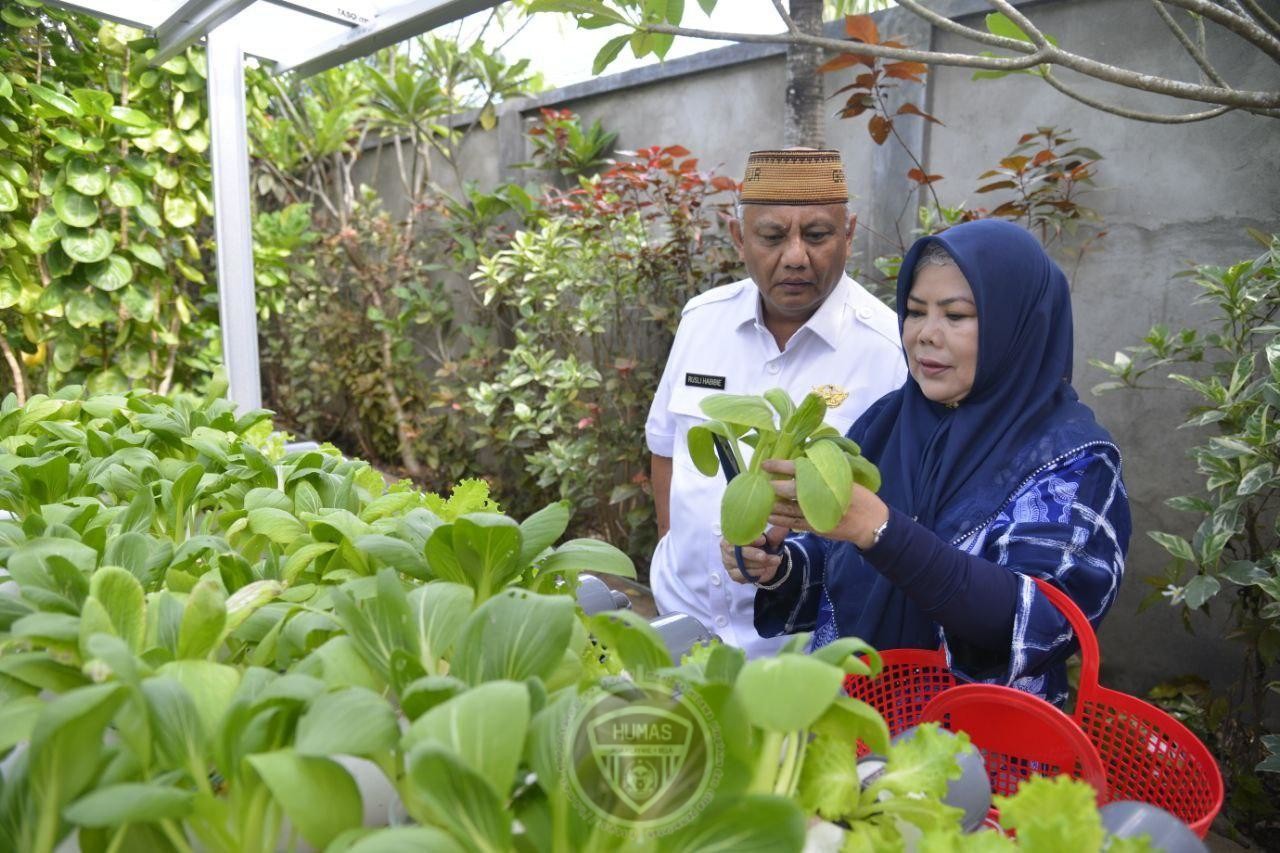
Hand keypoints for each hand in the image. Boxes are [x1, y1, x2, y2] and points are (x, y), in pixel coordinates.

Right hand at [722, 525, 788, 584]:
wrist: (766, 563)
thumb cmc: (764, 546)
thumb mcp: (771, 540)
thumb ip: (775, 535)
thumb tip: (784, 527)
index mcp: (733, 534)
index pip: (736, 535)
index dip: (749, 539)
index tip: (763, 540)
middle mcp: (727, 547)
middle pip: (735, 551)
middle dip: (752, 554)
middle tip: (765, 556)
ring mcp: (728, 561)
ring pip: (740, 564)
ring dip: (757, 564)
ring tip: (772, 562)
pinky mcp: (732, 574)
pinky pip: (740, 574)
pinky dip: (753, 573)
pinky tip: (763, 570)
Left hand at [761, 459, 889, 548]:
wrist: (872, 522)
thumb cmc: (860, 497)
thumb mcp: (846, 478)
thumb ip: (825, 472)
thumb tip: (803, 462)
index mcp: (829, 480)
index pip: (800, 469)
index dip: (781, 466)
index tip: (766, 464)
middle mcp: (822, 496)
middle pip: (792, 490)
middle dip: (775, 487)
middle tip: (763, 483)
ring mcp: (819, 514)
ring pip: (790, 509)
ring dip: (774, 505)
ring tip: (761, 501)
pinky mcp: (817, 528)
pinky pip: (795, 523)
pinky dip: (782, 520)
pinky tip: (771, 517)